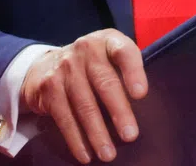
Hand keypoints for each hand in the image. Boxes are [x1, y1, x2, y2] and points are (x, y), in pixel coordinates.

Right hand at [21, 29, 147, 163]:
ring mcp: (65, 67)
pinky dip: (75, 139)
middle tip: (131, 136)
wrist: (46, 65)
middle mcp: (85, 49)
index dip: (133, 72)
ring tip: (109, 154)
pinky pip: (64, 116)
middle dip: (119, 112)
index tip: (141, 94)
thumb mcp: (110, 58)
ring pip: (84, 104)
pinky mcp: (49, 86)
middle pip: (105, 83)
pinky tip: (86, 154)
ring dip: (97, 133)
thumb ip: (127, 72)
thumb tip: (149, 110)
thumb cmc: (92, 66)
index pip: (124, 52)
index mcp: (107, 40)